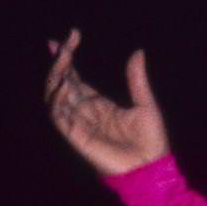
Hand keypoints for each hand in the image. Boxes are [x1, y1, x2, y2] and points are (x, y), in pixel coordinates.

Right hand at [44, 29, 169, 175]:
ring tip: (63, 59)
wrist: (151, 168)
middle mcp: (85, 112)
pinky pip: (59, 117)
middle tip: (64, 43)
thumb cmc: (151, 141)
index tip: (68, 37)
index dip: (68, 59)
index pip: (75, 78)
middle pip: (62, 83)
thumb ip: (136, 79)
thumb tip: (138, 52)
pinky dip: (58, 101)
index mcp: (98, 105)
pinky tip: (65, 85)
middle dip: (60, 62)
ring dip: (55, 77)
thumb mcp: (145, 104)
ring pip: (55, 97)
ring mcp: (79, 124)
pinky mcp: (77, 137)